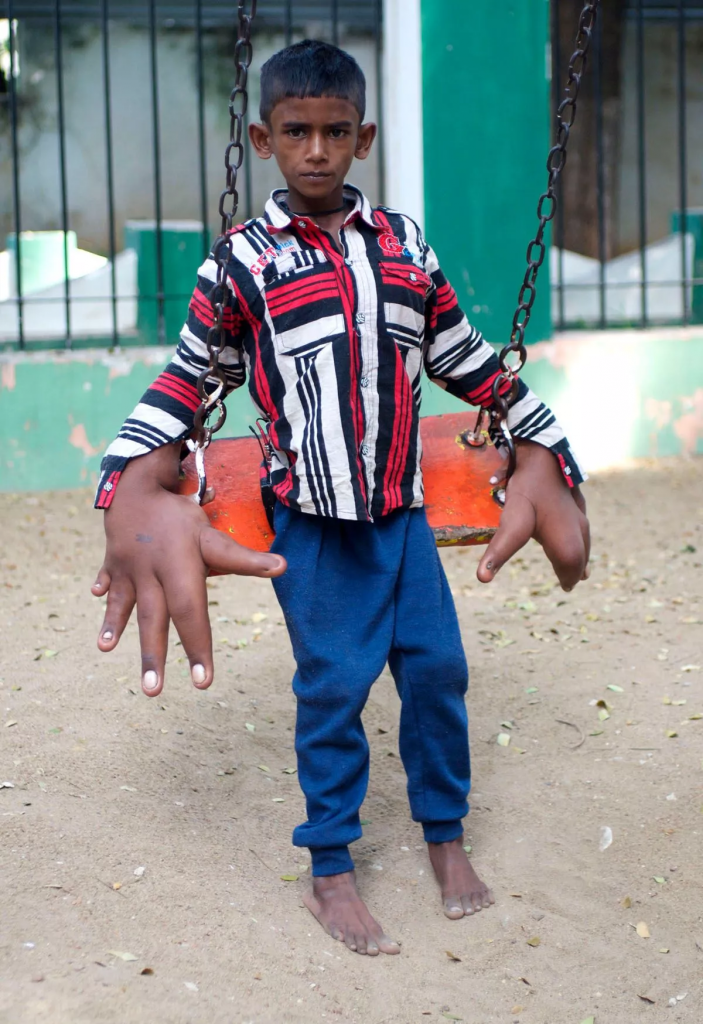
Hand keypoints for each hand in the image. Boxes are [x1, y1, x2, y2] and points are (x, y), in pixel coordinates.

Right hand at [91, 444, 285, 696]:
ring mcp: (129, 568)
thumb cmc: (183, 519)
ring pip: (125, 604)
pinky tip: (97, 606)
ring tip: (106, 649)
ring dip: (115, 627)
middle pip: (154, 618)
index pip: (191, 612)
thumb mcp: (213, 537)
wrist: (141, 486)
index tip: (203, 682)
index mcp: (179, 568)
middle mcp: (152, 571)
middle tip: (153, 691)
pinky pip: (109, 582)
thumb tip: (283, 568)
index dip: (198, 646)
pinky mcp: (112, 564)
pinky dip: (105, 597)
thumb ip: (243, 559)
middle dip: (153, 654)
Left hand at [477, 440, 588, 590]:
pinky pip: (580, 523)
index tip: (564, 586)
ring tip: (578, 567)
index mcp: (567, 538)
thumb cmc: (529, 490)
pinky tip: (573, 533)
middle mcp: (578, 526)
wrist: (542, 453)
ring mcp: (579, 510)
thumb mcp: (512, 522)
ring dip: (579, 553)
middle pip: (580, 554)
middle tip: (569, 581)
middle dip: (574, 568)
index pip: (571, 566)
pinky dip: (577, 536)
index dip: (567, 577)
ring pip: (583, 538)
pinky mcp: (576, 498)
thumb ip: (499, 552)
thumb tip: (482, 578)